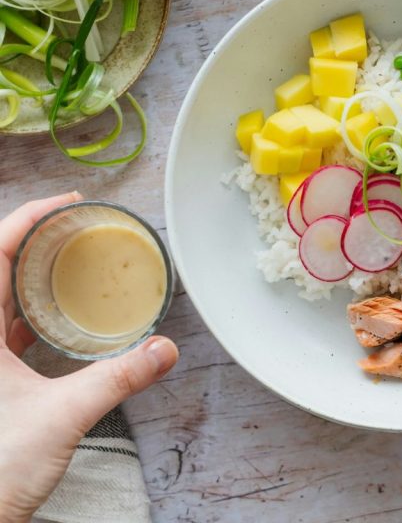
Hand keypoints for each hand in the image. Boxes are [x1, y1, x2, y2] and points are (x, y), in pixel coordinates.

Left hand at [0, 193, 179, 522]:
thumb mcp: (64, 417)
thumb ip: (118, 378)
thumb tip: (165, 348)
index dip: (28, 219)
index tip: (67, 204)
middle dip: (34, 241)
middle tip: (76, 228)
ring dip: (30, 277)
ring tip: (72, 264)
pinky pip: (3, 331)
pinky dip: (30, 314)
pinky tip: (59, 321)